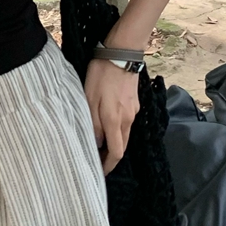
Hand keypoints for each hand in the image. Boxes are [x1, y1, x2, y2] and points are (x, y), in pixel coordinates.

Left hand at [84, 58, 140, 175]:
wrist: (121, 54)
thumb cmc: (101, 75)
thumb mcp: (90, 98)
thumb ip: (93, 123)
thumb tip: (96, 143)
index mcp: (115, 120)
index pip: (116, 153)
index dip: (108, 165)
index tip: (100, 172)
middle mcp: (127, 119)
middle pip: (122, 146)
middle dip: (111, 156)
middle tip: (97, 159)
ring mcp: (133, 111)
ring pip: (125, 134)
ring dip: (114, 141)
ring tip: (100, 142)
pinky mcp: (135, 102)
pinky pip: (127, 121)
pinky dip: (118, 128)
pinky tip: (108, 121)